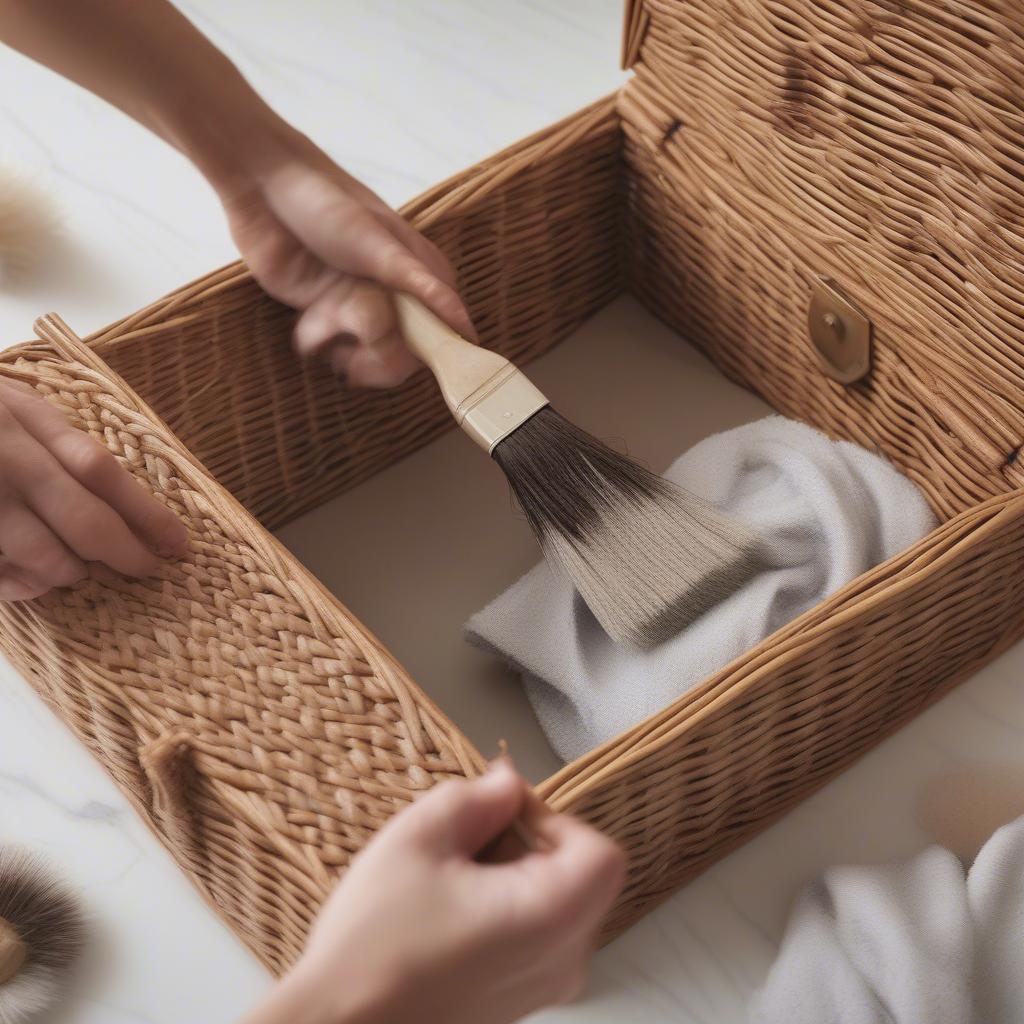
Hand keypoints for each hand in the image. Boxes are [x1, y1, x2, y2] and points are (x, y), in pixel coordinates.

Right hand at [0, 378, 187, 599]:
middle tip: (146, 570)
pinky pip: (3, 579)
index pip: (104, 474)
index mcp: (24, 424)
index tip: (179, 545)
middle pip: (87, 523)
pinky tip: (29, 579)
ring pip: (47, 560)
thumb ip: (60, 441)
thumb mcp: (12, 403)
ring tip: (75, 569)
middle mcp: (4, 463)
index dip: (149, 515)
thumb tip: (119, 488)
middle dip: (128, 556)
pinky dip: (23, 587)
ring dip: (71, 573)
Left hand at [215, 123, 474, 387]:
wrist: (261, 188)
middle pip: (405, 354)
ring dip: (346, 348)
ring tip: (325, 323)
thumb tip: (466, 326)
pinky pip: (331, 350)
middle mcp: (394, 296)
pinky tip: (308, 324)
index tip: (403, 349)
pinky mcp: (324, 315)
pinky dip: (318, 342)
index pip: (443, 332)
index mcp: (421, 276)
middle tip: (353, 342)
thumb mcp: (381, 244)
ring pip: (368, 358)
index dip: (428, 350)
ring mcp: (359, 307)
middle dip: (378, 353)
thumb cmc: (327, 201)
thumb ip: (423, 286)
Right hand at [243, 760, 624, 1023]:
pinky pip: (534, 935)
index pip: (600, 851)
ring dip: (510, 874)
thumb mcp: (419, 838)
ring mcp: (542, 988)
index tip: (501, 812)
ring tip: (448, 876)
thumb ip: (477, 797)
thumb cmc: (374, 941)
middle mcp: (562, 961)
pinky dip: (501, 907)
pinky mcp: (517, 1001)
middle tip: (466, 839)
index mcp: (552, 917)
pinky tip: (446, 908)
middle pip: (578, 875)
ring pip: (554, 902)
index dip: (552, 817)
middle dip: (526, 844)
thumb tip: (508, 782)